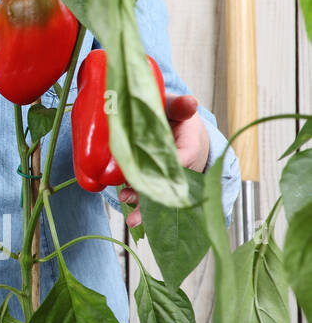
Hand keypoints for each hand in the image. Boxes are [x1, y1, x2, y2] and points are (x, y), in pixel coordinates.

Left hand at [117, 92, 210, 227]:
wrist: (180, 132)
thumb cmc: (175, 119)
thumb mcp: (175, 108)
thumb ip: (178, 107)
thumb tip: (189, 102)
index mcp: (190, 144)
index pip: (185, 156)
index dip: (171, 164)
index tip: (153, 169)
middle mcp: (184, 167)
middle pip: (170, 183)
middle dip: (153, 194)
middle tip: (132, 199)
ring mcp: (171, 180)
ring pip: (161, 196)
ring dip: (146, 209)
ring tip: (132, 220)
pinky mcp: (159, 186)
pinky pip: (152, 199)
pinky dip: (143, 209)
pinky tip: (133, 220)